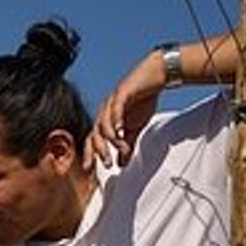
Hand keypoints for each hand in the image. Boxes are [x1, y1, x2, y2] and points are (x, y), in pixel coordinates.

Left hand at [87, 55, 164, 169]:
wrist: (155, 76)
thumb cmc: (142, 99)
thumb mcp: (135, 127)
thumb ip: (127, 145)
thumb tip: (121, 164)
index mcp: (105, 121)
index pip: (92, 140)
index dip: (90, 154)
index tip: (90, 169)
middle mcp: (104, 112)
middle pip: (95, 134)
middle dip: (99, 150)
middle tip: (106, 163)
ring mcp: (111, 101)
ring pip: (104, 123)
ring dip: (110, 138)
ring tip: (119, 149)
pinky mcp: (122, 92)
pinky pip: (116, 107)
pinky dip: (116, 119)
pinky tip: (119, 129)